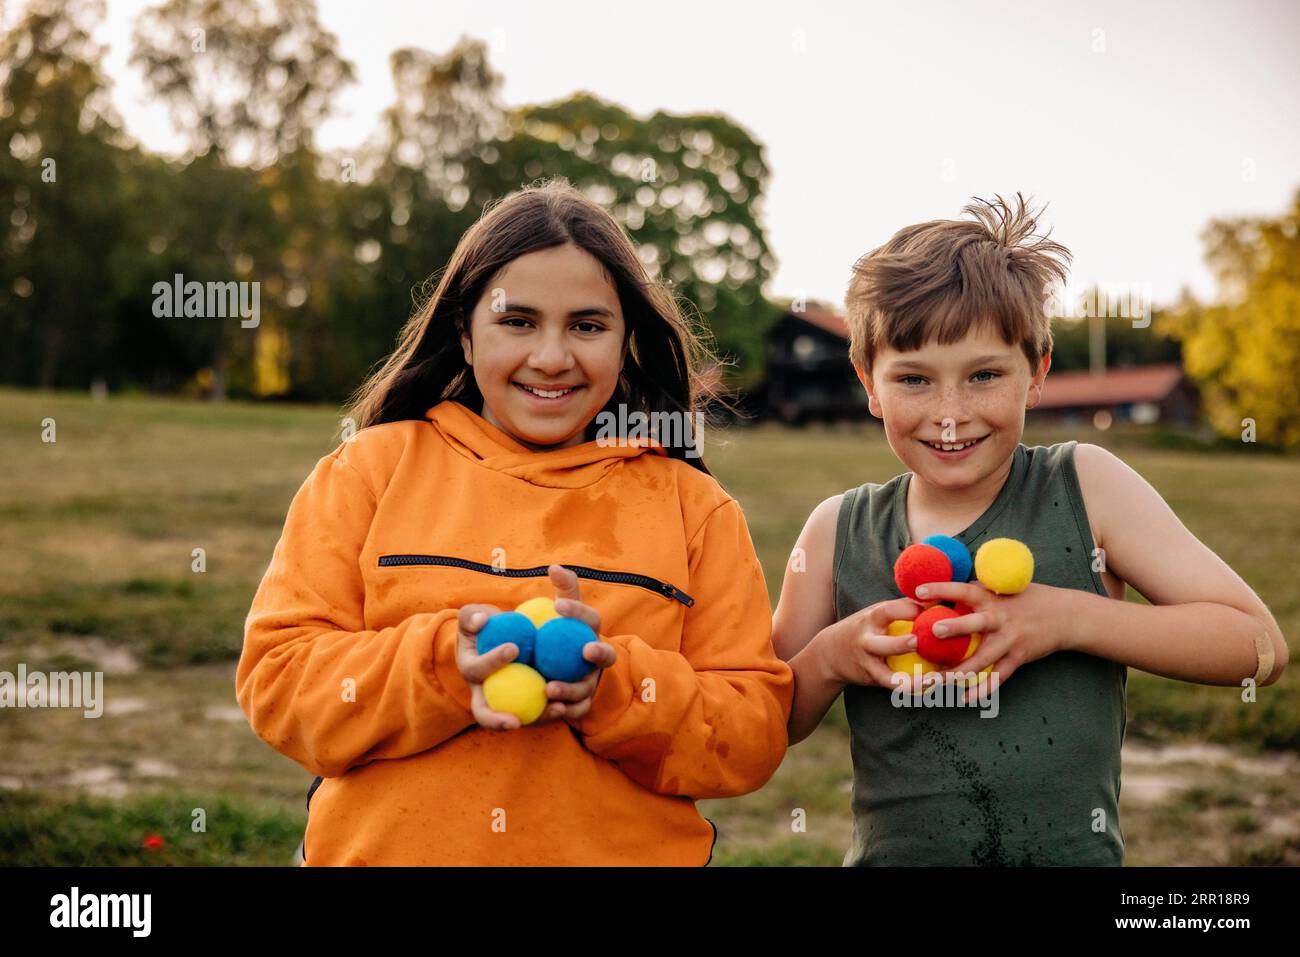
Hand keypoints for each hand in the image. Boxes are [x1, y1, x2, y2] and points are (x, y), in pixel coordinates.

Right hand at [455, 603, 567, 730]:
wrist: (501, 636)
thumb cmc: (486, 623)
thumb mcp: (474, 614)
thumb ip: (472, 615)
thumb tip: (480, 621)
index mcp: (470, 669)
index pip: (477, 670)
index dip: (492, 662)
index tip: (514, 648)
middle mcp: (484, 692)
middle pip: (484, 713)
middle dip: (496, 720)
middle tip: (515, 721)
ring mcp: (504, 700)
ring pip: (517, 717)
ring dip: (537, 718)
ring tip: (557, 709)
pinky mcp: (525, 702)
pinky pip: (539, 711)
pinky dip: (552, 710)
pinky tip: (569, 704)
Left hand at [546, 564, 616, 723]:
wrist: (563, 670)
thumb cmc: (561, 635)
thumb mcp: (562, 612)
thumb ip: (562, 590)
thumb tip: (554, 566)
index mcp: (591, 632)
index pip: (591, 618)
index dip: (578, 610)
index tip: (557, 604)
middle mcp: (597, 657)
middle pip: (604, 654)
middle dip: (599, 652)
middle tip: (585, 650)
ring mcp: (591, 681)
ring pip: (586, 686)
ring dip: (571, 688)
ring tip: (549, 688)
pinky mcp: (581, 703)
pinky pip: (575, 709)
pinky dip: (564, 710)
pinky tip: (549, 709)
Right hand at [818, 596, 923, 689]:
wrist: (830, 653)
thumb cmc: (865, 628)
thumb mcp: (877, 612)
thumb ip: (902, 606)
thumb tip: (938, 596)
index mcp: (871, 619)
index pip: (889, 611)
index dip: (909, 609)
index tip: (932, 608)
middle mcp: (867, 641)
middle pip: (881, 645)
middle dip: (898, 645)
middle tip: (917, 642)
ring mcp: (868, 663)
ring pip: (886, 675)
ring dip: (908, 679)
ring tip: (932, 679)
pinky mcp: (873, 678)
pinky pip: (892, 685)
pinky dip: (910, 687)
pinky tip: (929, 687)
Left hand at [913, 581, 1065, 701]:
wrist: (1067, 615)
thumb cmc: (1028, 598)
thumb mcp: (1004, 587)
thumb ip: (978, 590)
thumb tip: (945, 589)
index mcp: (992, 598)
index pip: (963, 590)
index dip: (942, 589)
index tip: (918, 592)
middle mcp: (1000, 618)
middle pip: (976, 623)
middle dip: (956, 627)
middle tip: (934, 631)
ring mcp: (1010, 639)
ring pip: (983, 658)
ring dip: (961, 670)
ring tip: (938, 680)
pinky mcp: (1018, 657)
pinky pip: (998, 676)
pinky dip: (983, 689)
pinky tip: (965, 698)